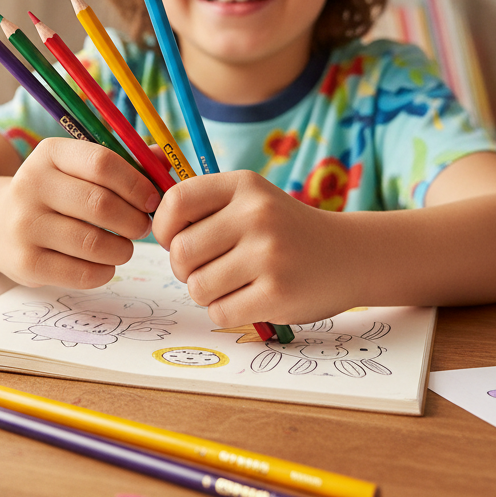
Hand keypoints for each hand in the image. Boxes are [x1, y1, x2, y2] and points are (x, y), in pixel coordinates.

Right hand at [0, 138, 159, 289]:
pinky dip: (104, 272)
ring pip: (93, 243)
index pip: (102, 163)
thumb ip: (124, 163)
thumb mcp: (78, 168)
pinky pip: (80, 273)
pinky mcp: (25, 263)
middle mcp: (30, 185)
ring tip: (125, 247)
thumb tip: (166, 161)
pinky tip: (105, 264)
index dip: (136, 184)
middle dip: (134, 220)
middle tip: (142, 227)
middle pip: (101, 205)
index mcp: (50, 153)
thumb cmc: (56, 194)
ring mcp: (24, 226)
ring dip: (123, 249)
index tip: (152, 200)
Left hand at [151, 170, 357, 325]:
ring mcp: (269, 254)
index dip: (164, 227)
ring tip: (233, 283)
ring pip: (197, 286)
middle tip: (209, 267)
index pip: (176, 200)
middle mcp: (257, 214)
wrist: (348, 256)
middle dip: (185, 268)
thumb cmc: (284, 230)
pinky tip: (249, 298)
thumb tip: (148, 222)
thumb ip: (204, 206)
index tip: (176, 239)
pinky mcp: (278, 293)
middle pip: (181, 252)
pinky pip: (220, 312)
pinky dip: (226, 311)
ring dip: (206, 292)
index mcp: (244, 184)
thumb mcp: (250, 200)